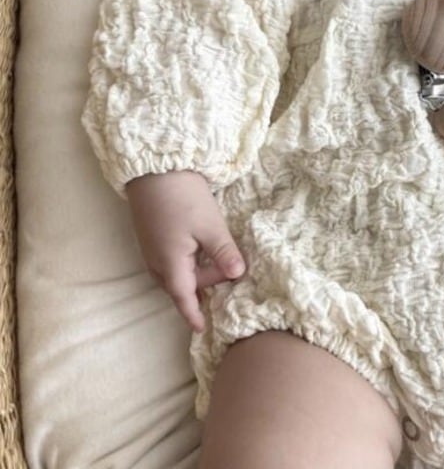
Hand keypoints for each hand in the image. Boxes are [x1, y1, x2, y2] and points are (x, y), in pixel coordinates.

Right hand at [126, 171, 245, 332]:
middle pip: (180, 286)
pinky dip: (185, 264)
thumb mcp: (210, 225)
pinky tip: (200, 252)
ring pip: (173, 273)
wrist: (154, 168)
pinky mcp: (152, 236)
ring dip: (194, 276)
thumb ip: (224, 253)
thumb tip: (238, 275)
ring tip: (215, 270)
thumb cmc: (184, 197)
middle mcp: (156, 261)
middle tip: (230, 274)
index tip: (203, 329)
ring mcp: (151, 248)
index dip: (193, 315)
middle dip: (202, 288)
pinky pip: (168, 261)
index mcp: (170, 264)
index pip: (183, 298)